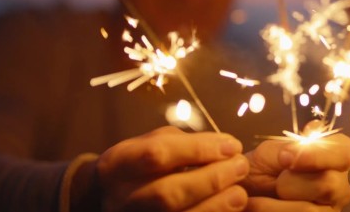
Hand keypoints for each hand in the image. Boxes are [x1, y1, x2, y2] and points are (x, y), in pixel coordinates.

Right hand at [93, 126, 249, 211]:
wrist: (108, 200)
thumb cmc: (141, 165)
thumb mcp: (151, 144)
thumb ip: (185, 143)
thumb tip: (227, 146)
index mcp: (118, 164)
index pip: (158, 154)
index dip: (199, 150)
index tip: (232, 145)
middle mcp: (121, 197)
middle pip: (168, 193)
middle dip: (211, 179)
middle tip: (241, 167)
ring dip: (214, 206)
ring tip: (240, 193)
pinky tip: (228, 211)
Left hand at [242, 122, 349, 210]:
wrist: (244, 194)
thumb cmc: (261, 170)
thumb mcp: (274, 151)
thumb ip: (295, 144)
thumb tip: (314, 129)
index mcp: (335, 159)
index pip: (346, 152)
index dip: (318, 154)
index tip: (285, 157)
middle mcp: (340, 186)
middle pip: (329, 183)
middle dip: (291, 182)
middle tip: (275, 181)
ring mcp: (330, 210)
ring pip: (311, 210)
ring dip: (277, 204)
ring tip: (259, 199)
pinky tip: (259, 206)